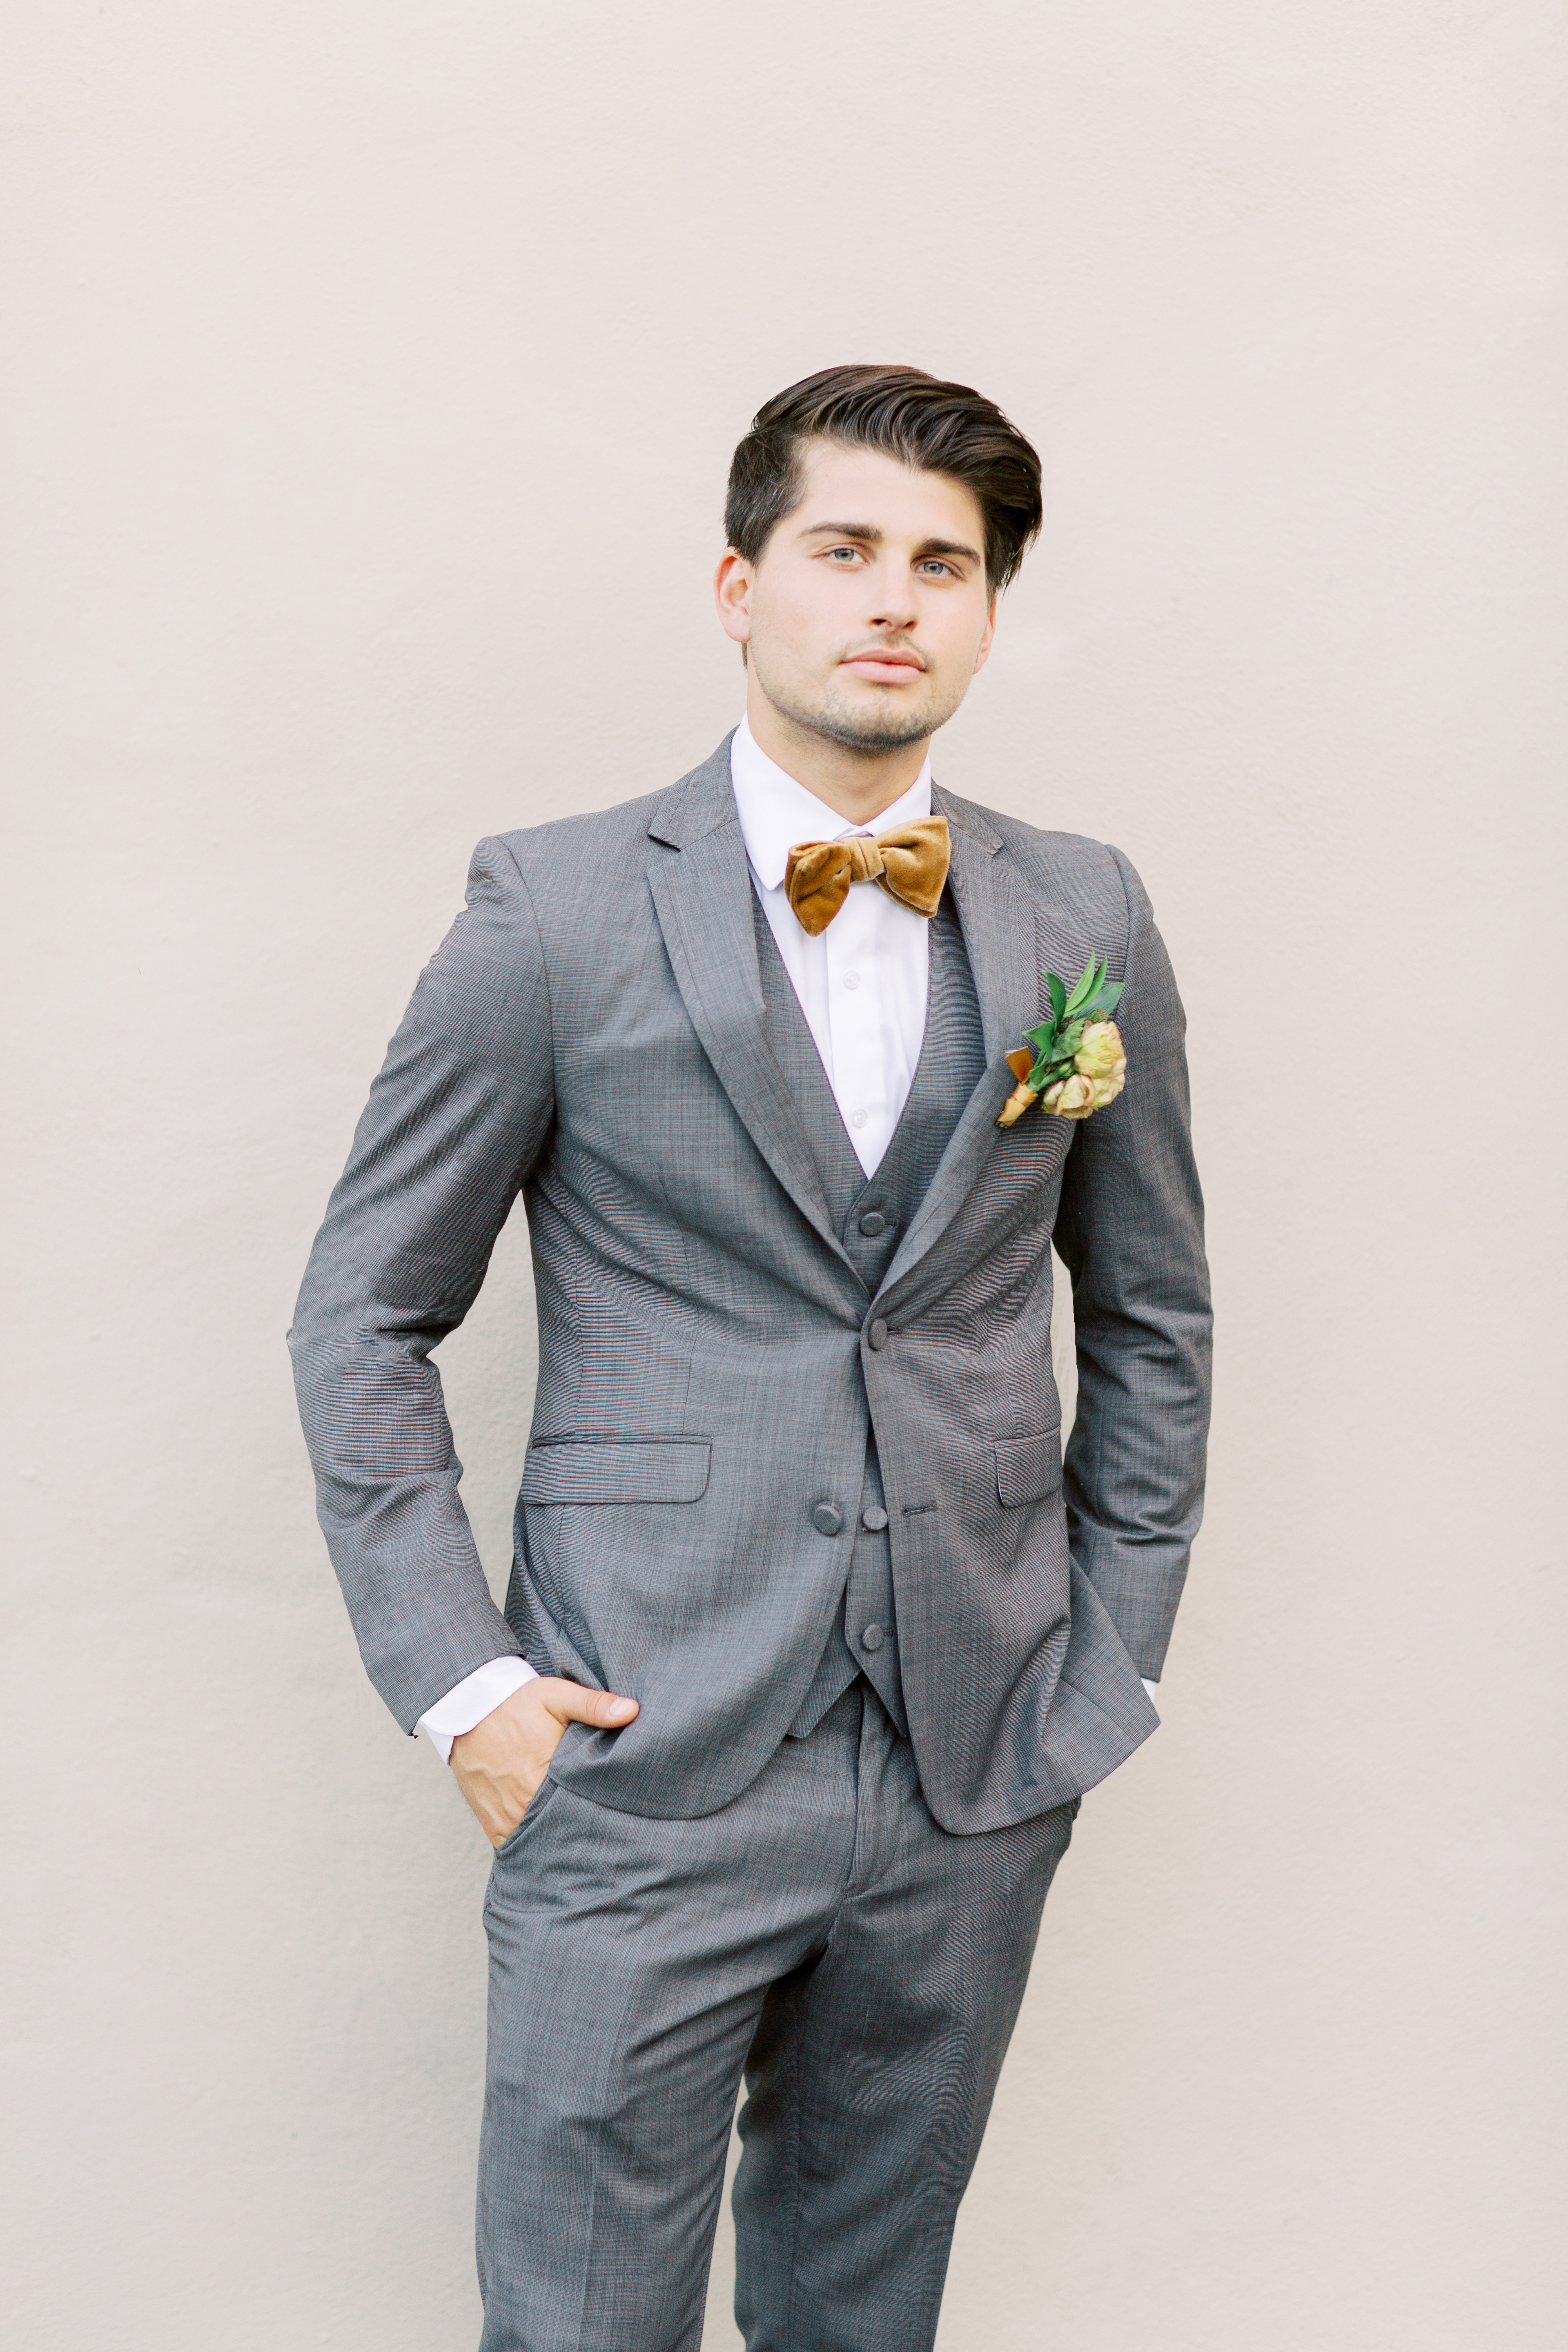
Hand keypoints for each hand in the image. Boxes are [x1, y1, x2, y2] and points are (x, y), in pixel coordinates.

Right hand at [449, 1676, 638, 1846]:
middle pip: (561, 1830)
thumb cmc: (516, 1703)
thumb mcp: (557, 1696)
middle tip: (606, 1831)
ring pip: (538, 1843)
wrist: (468, 1710)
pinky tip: (551, 1842)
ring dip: (557, 1840)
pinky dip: (532, 1846)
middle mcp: (521, 1804)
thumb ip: (594, 1705)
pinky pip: (515, 1846)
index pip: (581, 1808)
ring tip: (582, 1838)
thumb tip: (631, 1711)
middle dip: (583, 1830)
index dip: (601, 1813)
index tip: (618, 1812)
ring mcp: (505, 1818)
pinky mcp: (491, 1824)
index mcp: (541, 1776)